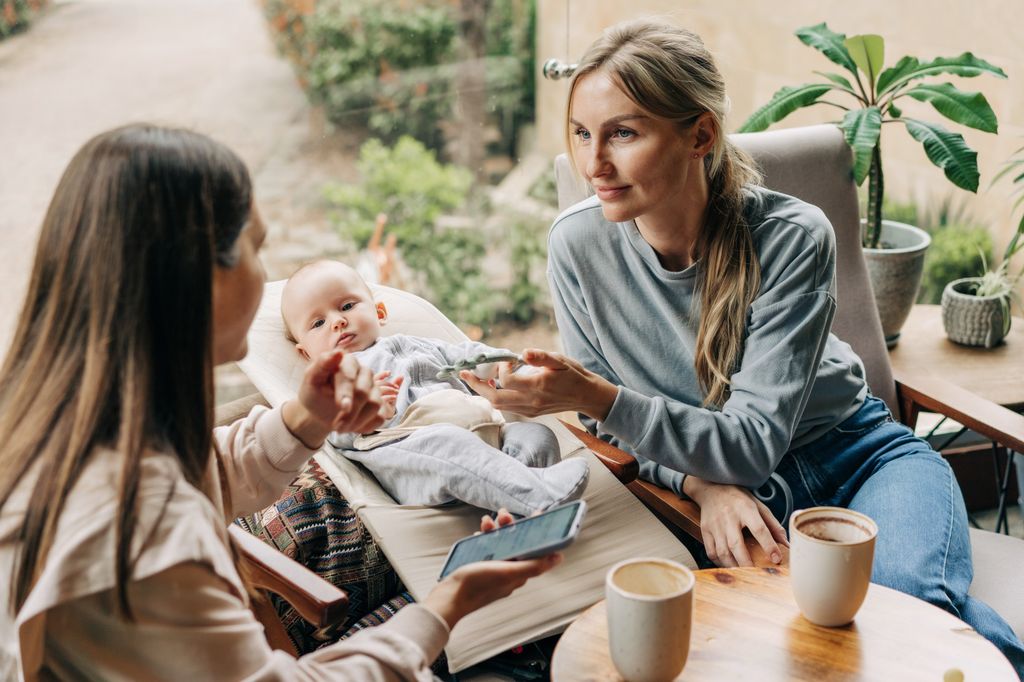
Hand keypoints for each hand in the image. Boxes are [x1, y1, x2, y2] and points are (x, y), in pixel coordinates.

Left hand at [283, 350, 383, 447]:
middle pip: (364, 392)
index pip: (350, 376)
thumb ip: (322, 365)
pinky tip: (352, 427)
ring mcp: (374, 388)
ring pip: (375, 405)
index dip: (347, 392)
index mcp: (348, 362)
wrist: (319, 409)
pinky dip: (366, 426)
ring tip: (340, 428)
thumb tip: (338, 353)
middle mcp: (364, 372)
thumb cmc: (315, 392)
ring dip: (357, 421)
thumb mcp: (311, 379)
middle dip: (350, 413)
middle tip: (336, 427)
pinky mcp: (380, 403)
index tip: (342, 407)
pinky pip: (380, 416)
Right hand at [374, 370, 402, 421]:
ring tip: (397, 392)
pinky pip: (382, 399)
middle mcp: (368, 393)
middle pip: (377, 383)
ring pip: (379, 389)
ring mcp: (370, 400)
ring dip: (390, 389)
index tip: (389, 373)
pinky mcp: (374, 407)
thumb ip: (396, 384)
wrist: (383, 418)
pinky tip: (394, 397)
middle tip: (396, 387)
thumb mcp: (391, 393)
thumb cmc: (386, 404)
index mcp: (370, 388)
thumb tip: (402, 375)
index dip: (382, 374)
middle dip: (388, 383)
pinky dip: (390, 396)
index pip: (374, 378)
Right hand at [422, 508, 561, 628]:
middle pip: (517, 544)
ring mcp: (494, 570)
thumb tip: (558, 557)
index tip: (537, 514)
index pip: (535, 549)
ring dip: (496, 530)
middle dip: (512, 527)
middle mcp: (509, 572)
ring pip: (501, 544)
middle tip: (504, 514)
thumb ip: (533, 565)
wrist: (449, 598)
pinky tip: (478, 533)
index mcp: (519, 574)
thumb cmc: (477, 586)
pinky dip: (484, 538)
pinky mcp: (479, 568)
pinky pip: (486, 549)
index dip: (538, 531)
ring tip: (487, 521)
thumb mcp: (507, 573)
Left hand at [459, 348, 616, 420]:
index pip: (506, 380)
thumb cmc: (574, 375)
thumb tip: (524, 352)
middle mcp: (531, 402)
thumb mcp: (560, 360)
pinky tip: (493, 387)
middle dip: (476, 386)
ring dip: (484, 392)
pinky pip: (507, 408)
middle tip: (464, 373)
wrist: (587, 396)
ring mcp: (530, 410)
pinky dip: (496, 397)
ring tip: (475, 379)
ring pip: (499, 405)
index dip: (502, 367)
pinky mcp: (531, 413)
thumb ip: (541, 356)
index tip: (507, 358)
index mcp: (538, 386)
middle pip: (495, 399)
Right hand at [684, 477, 788, 567]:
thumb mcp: (758, 506)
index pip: (759, 528)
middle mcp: (729, 517)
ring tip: (743, 573)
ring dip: (733, 565)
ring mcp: (715, 525)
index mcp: (745, 508)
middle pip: (736, 544)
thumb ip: (773, 525)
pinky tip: (729, 565)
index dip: (768, 545)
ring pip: (722, 551)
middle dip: (746, 562)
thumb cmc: (738, 499)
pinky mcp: (705, 530)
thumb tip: (786, 545)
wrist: (711, 487)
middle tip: (756, 574)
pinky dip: (720, 562)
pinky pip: (711, 551)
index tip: (776, 559)